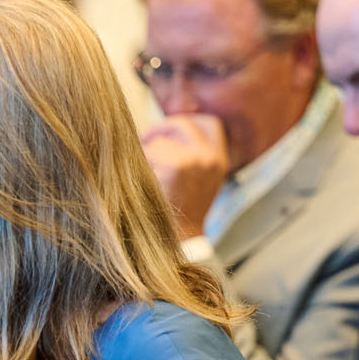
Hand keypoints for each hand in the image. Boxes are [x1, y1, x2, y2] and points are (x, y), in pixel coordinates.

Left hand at [140, 114, 230, 238]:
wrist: (179, 239)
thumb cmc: (182, 211)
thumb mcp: (199, 180)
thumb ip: (193, 155)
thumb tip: (170, 127)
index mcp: (220, 160)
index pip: (210, 123)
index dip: (187, 120)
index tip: (169, 129)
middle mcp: (211, 157)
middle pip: (183, 124)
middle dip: (160, 129)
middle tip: (143, 139)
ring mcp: (194, 160)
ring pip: (160, 141)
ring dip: (146, 153)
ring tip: (141, 171)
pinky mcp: (175, 166)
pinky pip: (148, 153)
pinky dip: (138, 165)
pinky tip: (139, 180)